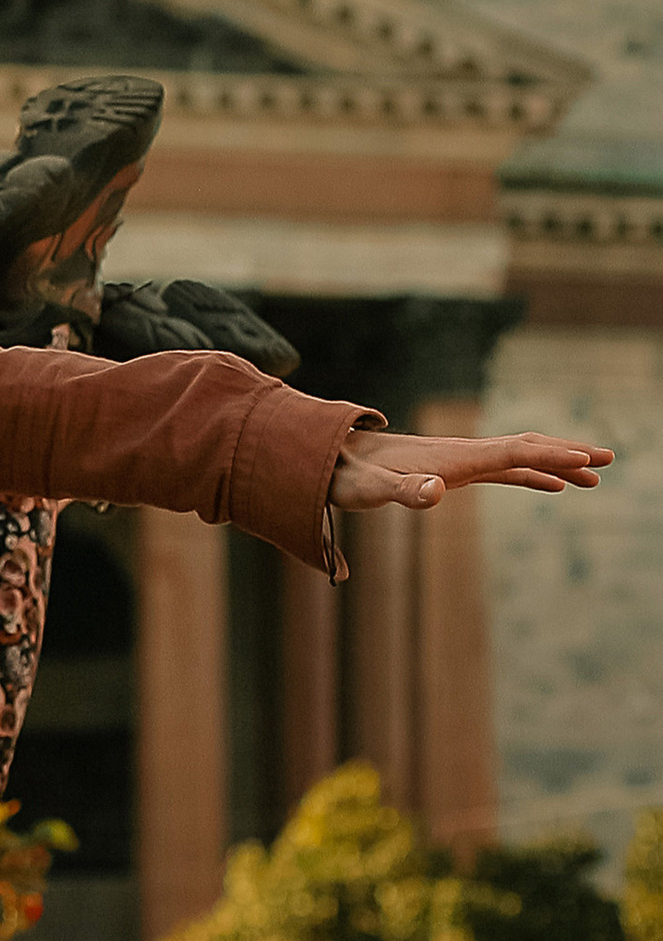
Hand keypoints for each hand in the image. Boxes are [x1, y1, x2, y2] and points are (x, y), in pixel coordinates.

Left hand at [328, 428, 612, 512]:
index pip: (514, 453)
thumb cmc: (347, 478)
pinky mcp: (453, 471)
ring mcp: (460, 461)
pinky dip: (533, 476)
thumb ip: (402, 491)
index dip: (551, 456)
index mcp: (454, 457)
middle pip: (526, 447)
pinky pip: (505, 471)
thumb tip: (435, 492)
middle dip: (568, 452)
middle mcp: (463, 453)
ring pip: (520, 458)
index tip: (589, 459)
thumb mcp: (372, 489)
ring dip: (558, 465)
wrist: (329, 460)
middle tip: (611, 457)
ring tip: (596, 477)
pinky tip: (551, 486)